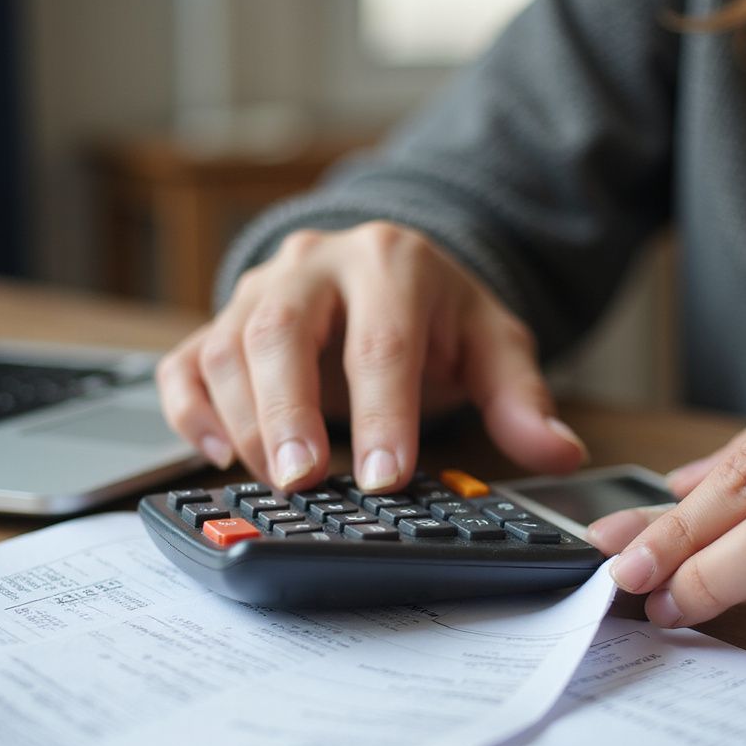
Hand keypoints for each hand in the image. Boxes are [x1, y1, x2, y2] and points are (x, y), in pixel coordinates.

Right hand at [156, 222, 586, 493]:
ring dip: (242, 420)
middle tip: (301, 482)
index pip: (381, 341)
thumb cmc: (436, 314)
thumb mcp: (492, 344)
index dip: (381, 413)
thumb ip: (521, 398)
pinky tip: (218, 451)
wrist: (383, 271)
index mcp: (390, 263)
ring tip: (273, 480)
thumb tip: (559, 454)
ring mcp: (260, 290)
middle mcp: (314, 266)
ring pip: (224, 347)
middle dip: (286, 411)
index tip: (383, 480)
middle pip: (280, 331)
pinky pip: (185, 361)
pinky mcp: (222, 320)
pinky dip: (190, 410)